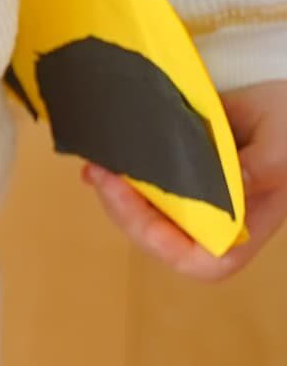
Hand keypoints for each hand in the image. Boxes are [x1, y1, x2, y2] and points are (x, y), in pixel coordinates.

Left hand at [80, 78, 286, 279]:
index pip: (204, 262)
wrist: (286, 102)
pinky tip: (102, 158)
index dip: (168, 247)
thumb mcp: (282, 148)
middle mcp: (213, 223)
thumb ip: (262, 168)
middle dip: (125, 211)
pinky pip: (143, 187)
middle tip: (103, 175)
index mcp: (244, 228)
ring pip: (144, 214)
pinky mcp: (177, 179)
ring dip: (115, 194)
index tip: (143, 214)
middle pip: (160, 238)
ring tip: (98, 165)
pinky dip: (119, 176)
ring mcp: (193, 203)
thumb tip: (235, 182)